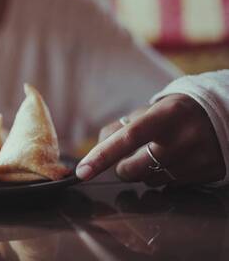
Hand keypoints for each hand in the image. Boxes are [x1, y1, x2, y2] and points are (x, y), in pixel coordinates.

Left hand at [76, 94, 224, 186]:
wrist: (221, 115)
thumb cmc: (173, 114)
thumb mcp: (148, 111)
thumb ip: (118, 128)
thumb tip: (94, 152)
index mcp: (166, 114)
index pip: (127, 138)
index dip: (101, 156)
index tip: (82, 172)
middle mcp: (184, 136)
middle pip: (133, 168)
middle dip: (122, 167)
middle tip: (132, 155)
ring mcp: (198, 157)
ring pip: (150, 181)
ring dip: (145, 173)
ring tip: (160, 154)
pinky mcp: (210, 172)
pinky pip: (170, 186)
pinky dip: (164, 177)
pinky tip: (176, 161)